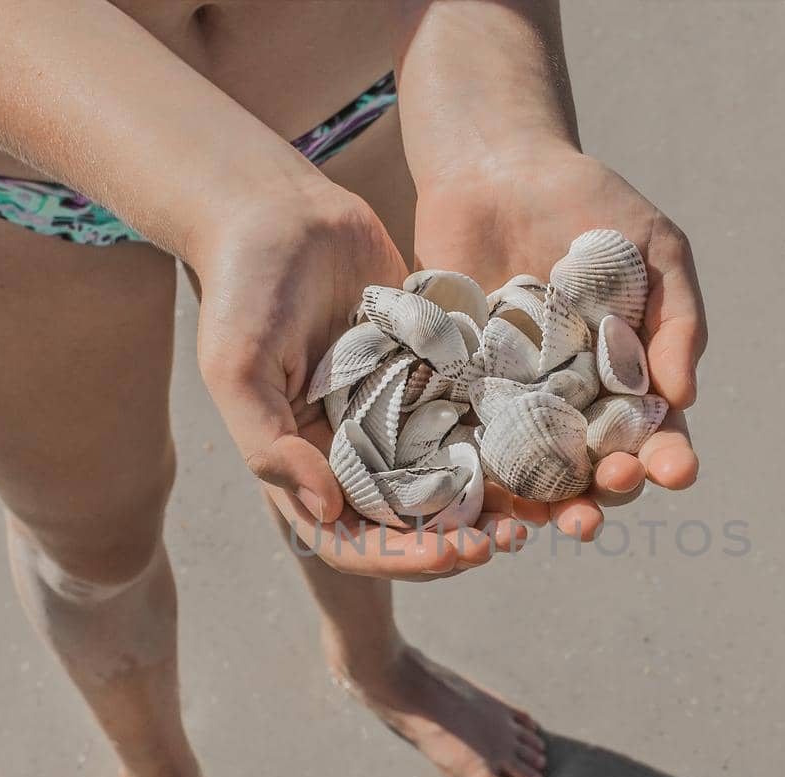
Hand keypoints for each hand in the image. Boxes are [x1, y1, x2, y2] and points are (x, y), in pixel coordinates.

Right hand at [190, 185, 509, 577]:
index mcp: (306, 463)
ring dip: (493, 500)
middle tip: (507, 540)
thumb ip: (271, 447)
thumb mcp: (239, 370)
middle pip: (412, 520)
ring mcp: (398, 411)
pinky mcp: (433, 371)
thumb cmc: (243, 288)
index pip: (353, 537)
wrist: (279, 210)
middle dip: (458, 540)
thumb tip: (327, 511)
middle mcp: (356, 448)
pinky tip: (546, 444)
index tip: (451, 558)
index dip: (401, 558)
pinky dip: (507, 437)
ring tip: (537, 509)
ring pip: (453, 476)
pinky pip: (474, 416)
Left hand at [412, 144, 704, 538]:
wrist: (495, 167)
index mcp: (629, 378)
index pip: (654, 434)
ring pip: (535, 473)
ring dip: (549, 504)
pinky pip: (471, 444)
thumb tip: (685, 398)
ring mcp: (516, 402)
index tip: (675, 469)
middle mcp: (574, 403)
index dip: (667, 458)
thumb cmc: (589, 204)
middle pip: (597, 467)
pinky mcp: (460, 392)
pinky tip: (488, 495)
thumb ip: (678, 319)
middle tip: (612, 485)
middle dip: (610, 489)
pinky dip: (480, 477)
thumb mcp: (655, 248)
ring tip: (555, 519)